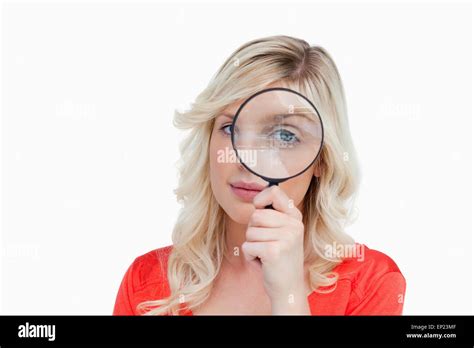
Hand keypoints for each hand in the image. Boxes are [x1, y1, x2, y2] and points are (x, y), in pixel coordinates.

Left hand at [241, 185, 309, 313]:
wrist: (288, 288)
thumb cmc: (279, 258)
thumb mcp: (282, 232)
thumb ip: (272, 215)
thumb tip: (255, 197)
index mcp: (295, 217)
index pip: (274, 191)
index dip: (260, 200)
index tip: (259, 210)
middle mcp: (294, 225)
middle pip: (255, 215)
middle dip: (253, 231)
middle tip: (265, 244)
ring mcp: (286, 238)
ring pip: (250, 232)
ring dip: (252, 245)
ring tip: (266, 255)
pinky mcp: (274, 251)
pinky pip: (247, 246)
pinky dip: (250, 256)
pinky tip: (263, 263)